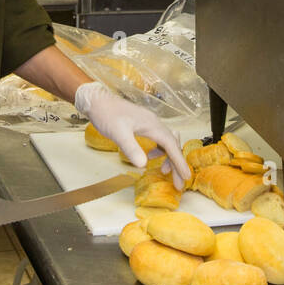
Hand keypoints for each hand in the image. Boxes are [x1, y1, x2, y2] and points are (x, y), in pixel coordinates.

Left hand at [75, 82, 190, 188]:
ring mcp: (150, 123)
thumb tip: (143, 165)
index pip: (171, 145)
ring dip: (169, 157)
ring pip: (167, 142)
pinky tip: (150, 156)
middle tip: (178, 182)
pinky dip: (160, 150)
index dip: (179, 162)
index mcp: (153, 125)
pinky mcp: (143, 125)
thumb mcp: (118, 133)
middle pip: (172, 145)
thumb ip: (131, 148)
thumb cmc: (107, 115)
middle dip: (177, 164)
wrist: (97, 101)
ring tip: (163, 171)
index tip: (186, 177)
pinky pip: (159, 139)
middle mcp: (155, 123)